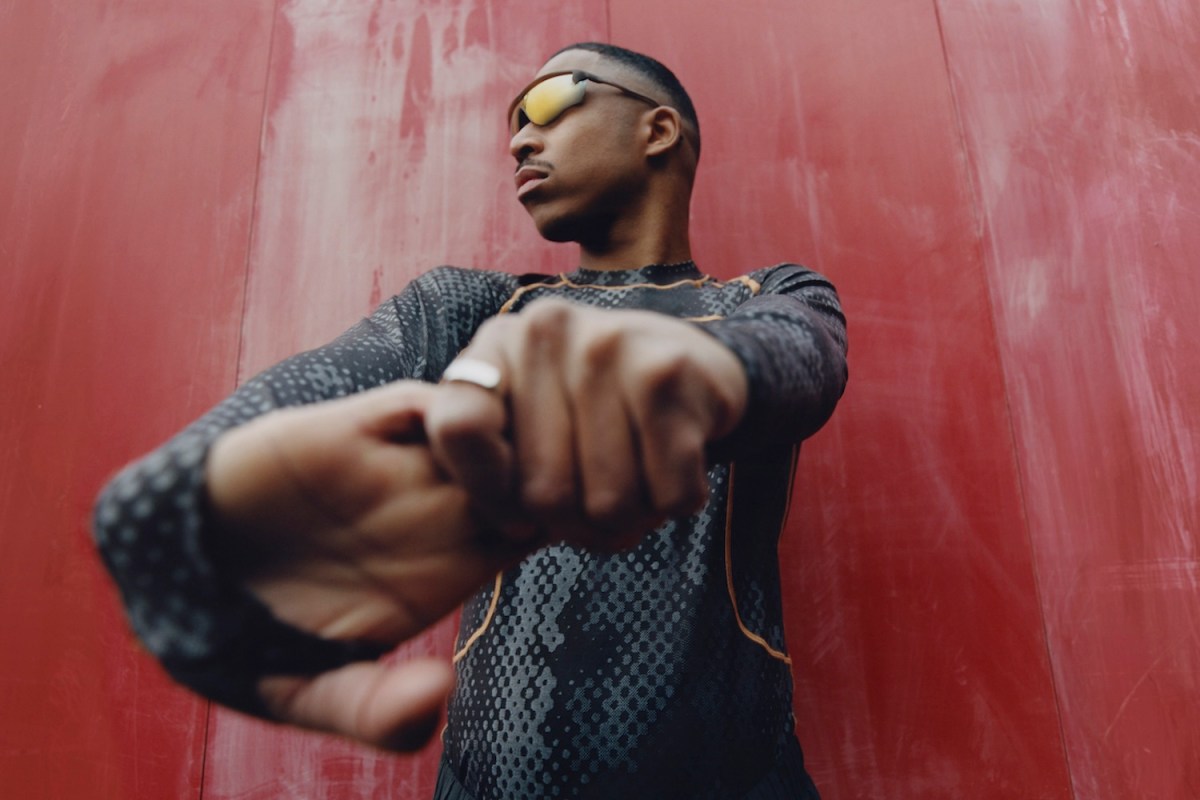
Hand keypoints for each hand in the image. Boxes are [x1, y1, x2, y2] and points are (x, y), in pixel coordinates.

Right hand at [205, 381, 535, 749]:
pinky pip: (423, 401)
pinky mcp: (351, 429)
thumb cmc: (257, 637)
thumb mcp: (314, 693)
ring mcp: (398, 466)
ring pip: (488, 427)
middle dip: (549, 469)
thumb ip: (377, 711)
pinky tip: (434, 438)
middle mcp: (435, 510)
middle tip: (536, 479)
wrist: (176, 578)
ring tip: (486, 459)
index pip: (539, 529)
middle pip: (530, 470)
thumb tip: (439, 693)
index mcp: (448, 566)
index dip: (562, 522)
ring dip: (505, 431)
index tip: (549, 529)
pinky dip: (446, 407)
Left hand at [424, 299, 747, 549]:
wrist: (696, 367)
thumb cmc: (597, 411)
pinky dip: (676, 501)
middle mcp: (546, 331)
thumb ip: (488, 456)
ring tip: (640, 481)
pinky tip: (676, 467)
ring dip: (632, 518)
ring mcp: (608, 345)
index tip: (520, 510)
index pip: (459, 430)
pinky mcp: (667, 373)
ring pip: (609, 504)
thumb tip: (509, 521)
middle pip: (542, 492)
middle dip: (577, 524)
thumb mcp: (529, 417)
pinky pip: (667, 494)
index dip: (488, 492)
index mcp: (498, 343)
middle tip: (599, 501)